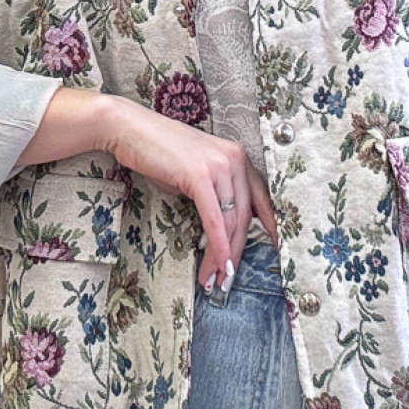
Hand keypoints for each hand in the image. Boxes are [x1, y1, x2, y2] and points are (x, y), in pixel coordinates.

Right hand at [101, 96, 277, 291]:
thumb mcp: (195, 172)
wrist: (130, 128)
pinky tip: (216, 263)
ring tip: (216, 279)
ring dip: (223, 256)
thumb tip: (220, 225)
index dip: (271, 226)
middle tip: (229, 278)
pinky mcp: (200, 175)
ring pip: (230, 222)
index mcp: (238, 157)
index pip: (262, 198)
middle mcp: (235, 159)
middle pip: (244, 217)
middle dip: (238, 252)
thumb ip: (213, 193)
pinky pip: (214, 218)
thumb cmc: (158, 151)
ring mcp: (219, 166)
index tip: (278, 249)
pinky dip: (217, 244)